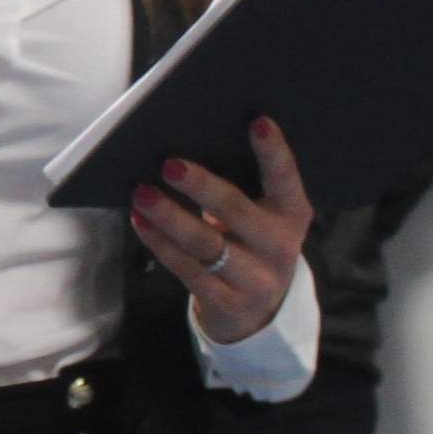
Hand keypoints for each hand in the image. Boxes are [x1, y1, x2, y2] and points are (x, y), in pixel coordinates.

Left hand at [131, 118, 312, 343]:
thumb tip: (186, 149)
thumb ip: (238, 188)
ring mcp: (256, 279)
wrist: (259, 312)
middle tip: (170, 164)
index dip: (273, 152)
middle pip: (237, 210)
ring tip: (142, 193)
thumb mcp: (259, 218)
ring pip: (206, 244)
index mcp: (292, 214)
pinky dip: (160, 243)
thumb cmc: (249, 243)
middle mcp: (279, 246)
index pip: (285, 179)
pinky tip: (140, 221)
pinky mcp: (228, 303)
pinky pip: (188, 270)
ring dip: (170, 216)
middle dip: (201, 186)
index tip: (258, 121)